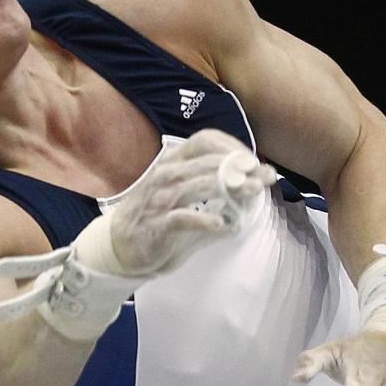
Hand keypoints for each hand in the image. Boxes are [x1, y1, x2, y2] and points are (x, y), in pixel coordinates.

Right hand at [104, 129, 276, 275]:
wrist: (119, 245)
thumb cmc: (157, 215)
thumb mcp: (184, 193)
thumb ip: (213, 186)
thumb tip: (251, 185)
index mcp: (172, 161)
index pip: (205, 139)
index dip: (232, 146)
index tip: (254, 162)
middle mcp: (166, 174)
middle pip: (208, 162)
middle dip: (241, 168)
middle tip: (266, 177)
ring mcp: (160, 199)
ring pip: (198, 185)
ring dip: (231, 188)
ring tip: (254, 193)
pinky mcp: (156, 225)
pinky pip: (181, 218)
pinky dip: (203, 220)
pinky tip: (222, 225)